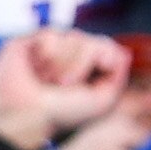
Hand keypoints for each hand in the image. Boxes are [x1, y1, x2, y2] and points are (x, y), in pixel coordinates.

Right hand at [0, 30, 124, 149]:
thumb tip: (122, 52)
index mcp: (90, 69)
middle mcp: (72, 55)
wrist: (27, 115)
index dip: (108, 55)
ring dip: (63, 64)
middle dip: (82, 65)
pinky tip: (36, 68)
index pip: (109, 47)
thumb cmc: (65, 112)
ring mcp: (52, 47)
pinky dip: (48, 56)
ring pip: (75, 36)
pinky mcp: (30, 40)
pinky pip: (52, 34)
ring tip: (48, 80)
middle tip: (64, 85)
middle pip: (96, 40)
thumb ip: (118, 75)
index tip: (103, 67)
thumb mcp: (103, 99)